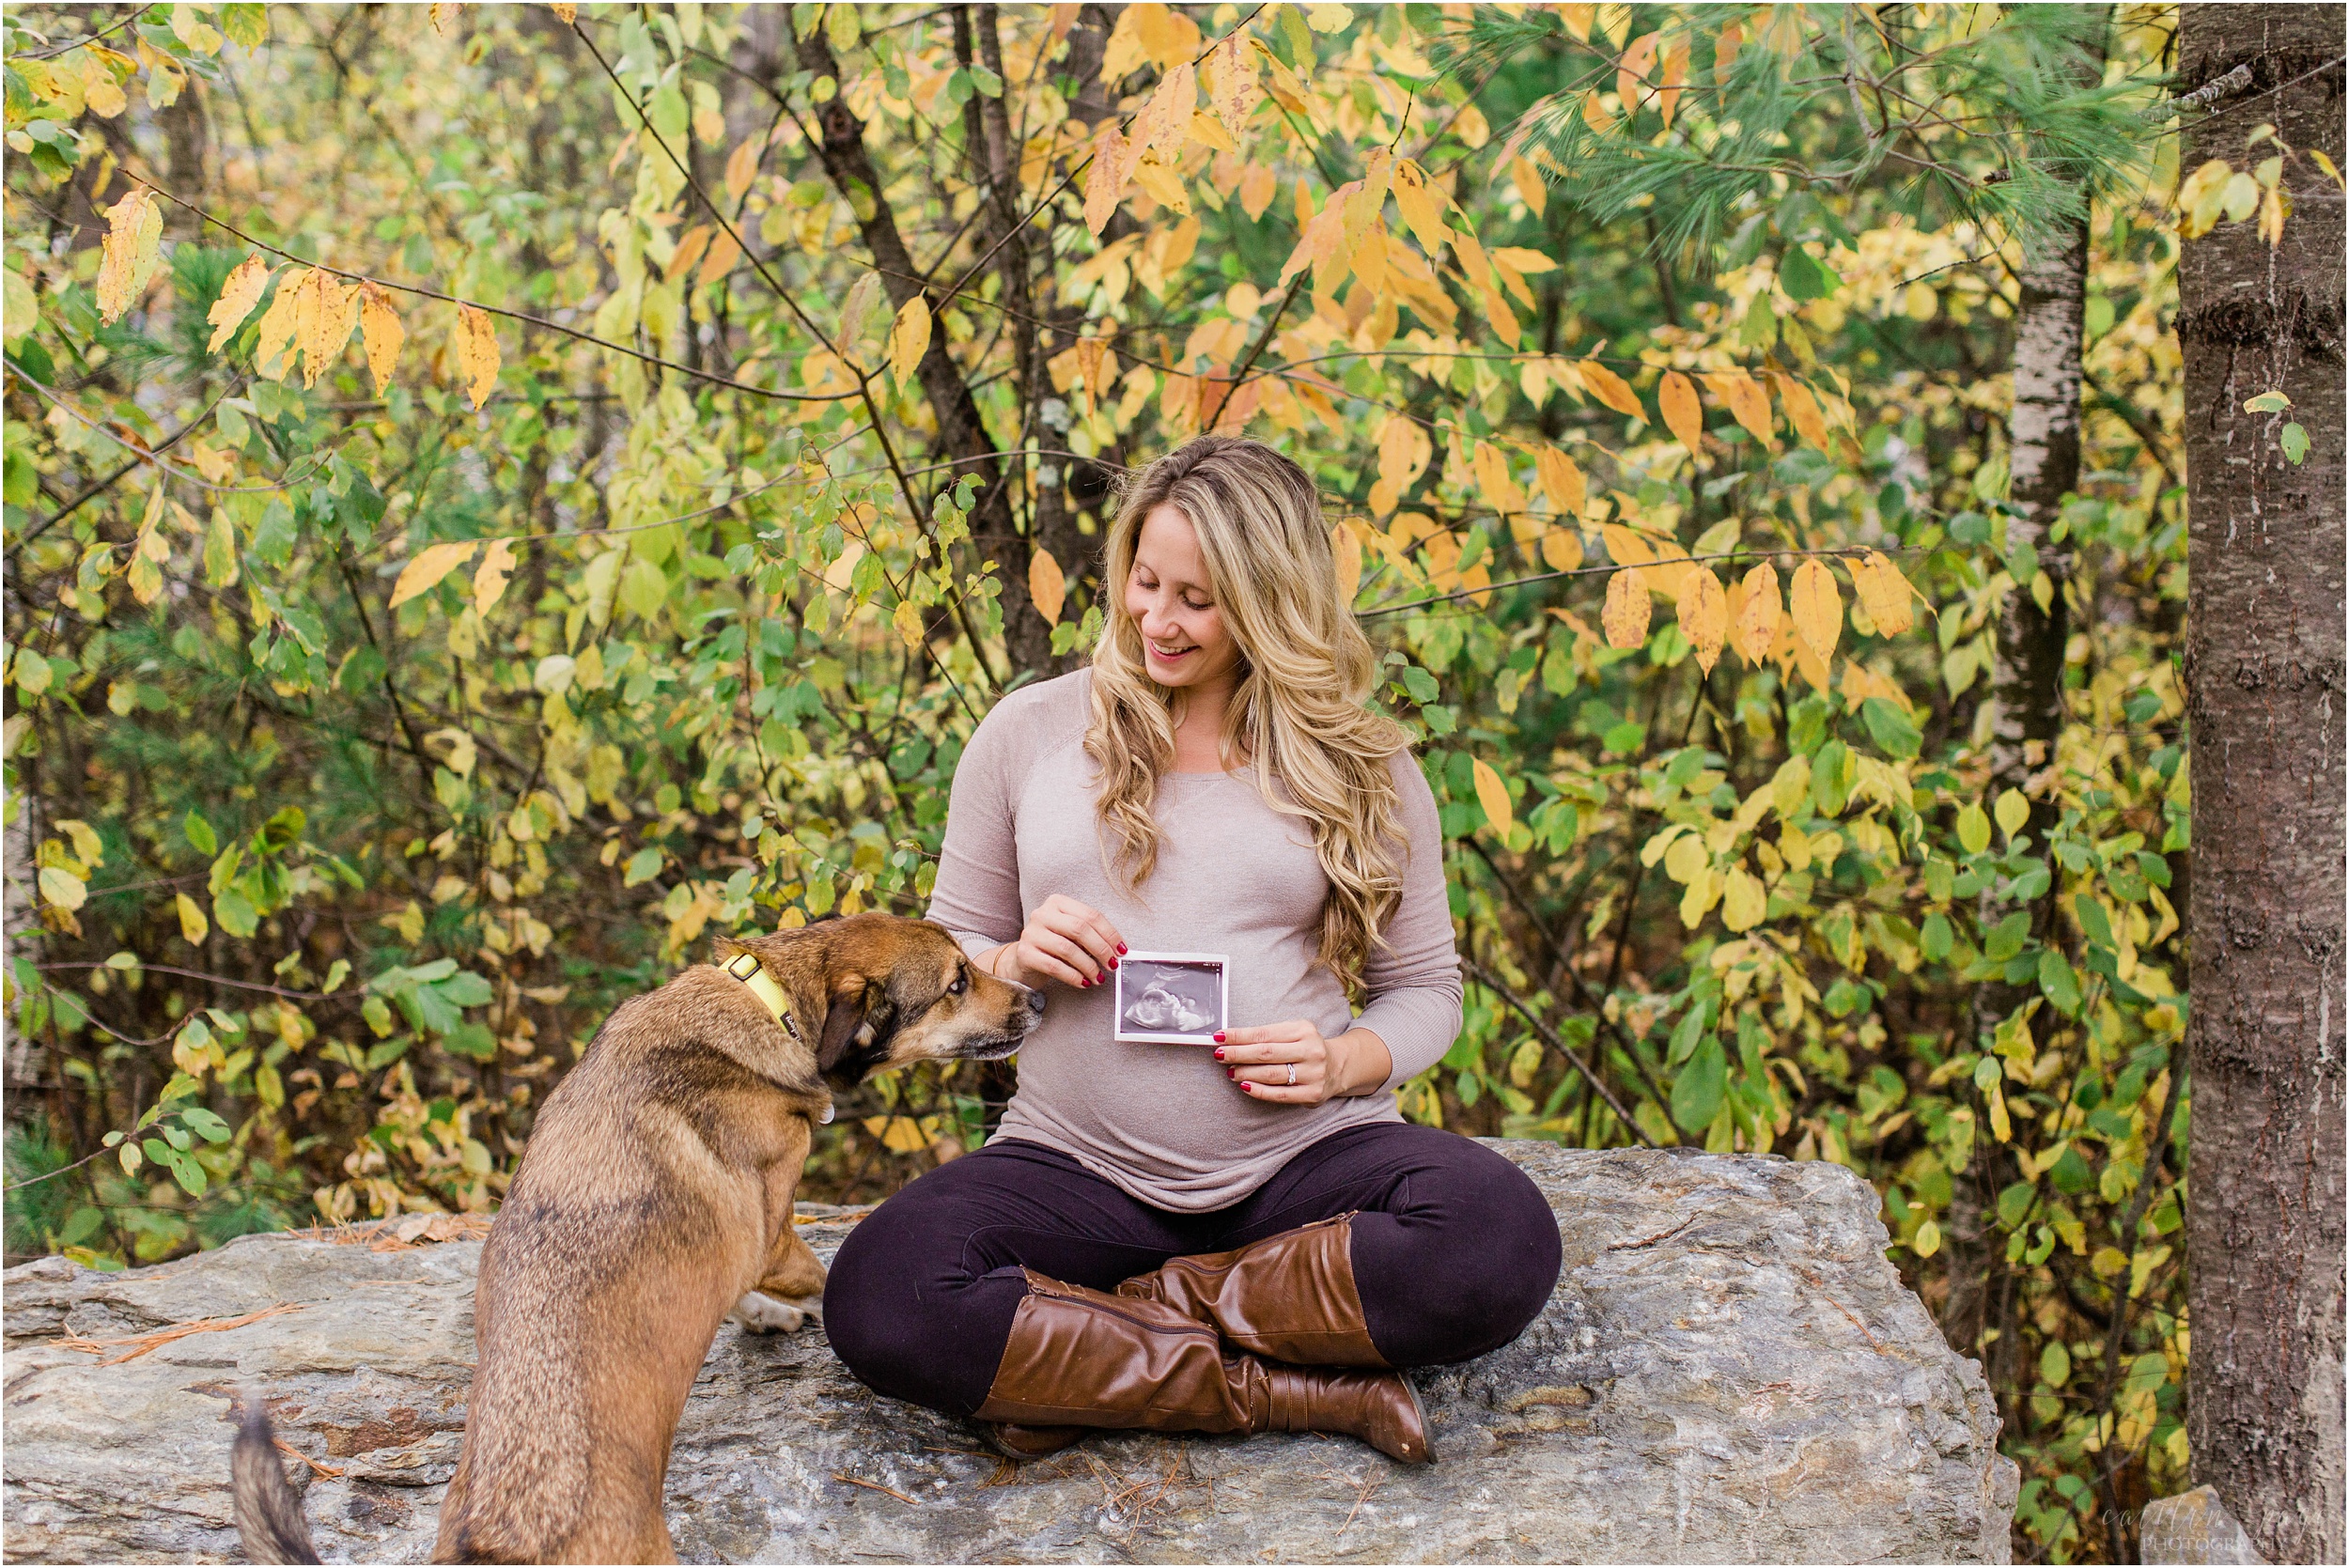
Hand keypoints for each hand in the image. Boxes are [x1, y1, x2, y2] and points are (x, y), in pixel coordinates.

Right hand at [988, 894, 1124, 990]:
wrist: (1023, 960)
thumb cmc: (1053, 946)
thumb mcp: (1071, 935)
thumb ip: (1091, 936)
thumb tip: (1117, 951)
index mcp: (1057, 903)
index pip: (1090, 915)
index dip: (1109, 933)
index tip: (1121, 950)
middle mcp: (1042, 914)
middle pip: (1079, 929)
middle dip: (1101, 949)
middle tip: (1112, 965)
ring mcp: (1031, 933)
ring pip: (1067, 949)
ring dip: (1088, 966)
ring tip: (1098, 977)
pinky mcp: (1024, 953)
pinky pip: (1054, 966)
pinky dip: (1073, 976)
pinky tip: (1083, 982)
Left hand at [1213, 1022, 1392, 1105]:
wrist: (1338, 1066)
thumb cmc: (1305, 1047)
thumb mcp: (1293, 1033)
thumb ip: (1267, 1036)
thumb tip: (1230, 1040)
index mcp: (1304, 1030)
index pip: (1264, 1033)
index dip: (1239, 1036)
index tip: (1219, 1037)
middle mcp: (1311, 1050)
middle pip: (1266, 1053)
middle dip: (1238, 1054)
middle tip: (1219, 1055)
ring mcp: (1314, 1073)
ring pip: (1272, 1074)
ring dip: (1246, 1073)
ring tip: (1230, 1072)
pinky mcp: (1312, 1093)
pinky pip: (1280, 1094)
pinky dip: (1260, 1091)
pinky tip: (1245, 1086)